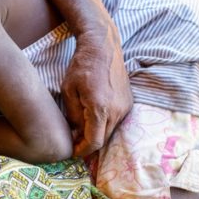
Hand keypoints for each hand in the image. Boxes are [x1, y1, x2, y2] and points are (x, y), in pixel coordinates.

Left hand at [62, 27, 132, 156]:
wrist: (103, 47)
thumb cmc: (82, 66)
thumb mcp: (69, 91)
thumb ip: (73, 116)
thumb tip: (76, 134)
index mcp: (100, 108)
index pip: (94, 142)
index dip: (82, 151)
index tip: (72, 151)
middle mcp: (117, 110)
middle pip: (103, 140)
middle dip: (88, 144)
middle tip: (74, 141)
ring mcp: (125, 107)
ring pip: (110, 131)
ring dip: (96, 134)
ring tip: (82, 128)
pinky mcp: (129, 102)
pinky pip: (116, 121)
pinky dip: (104, 124)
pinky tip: (93, 117)